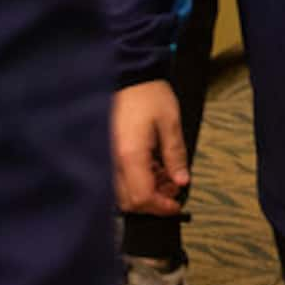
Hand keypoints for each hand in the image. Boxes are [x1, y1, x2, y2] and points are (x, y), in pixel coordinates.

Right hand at [112, 79, 189, 214]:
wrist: (125, 77)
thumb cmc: (146, 94)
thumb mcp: (171, 123)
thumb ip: (176, 155)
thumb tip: (181, 181)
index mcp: (129, 155)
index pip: (142, 198)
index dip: (161, 207)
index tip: (175, 205)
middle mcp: (111, 161)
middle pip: (129, 201)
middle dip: (153, 201)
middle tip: (173, 187)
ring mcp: (104, 158)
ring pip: (121, 192)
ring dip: (144, 191)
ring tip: (164, 173)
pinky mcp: (103, 154)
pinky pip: (115, 178)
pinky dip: (134, 180)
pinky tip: (150, 166)